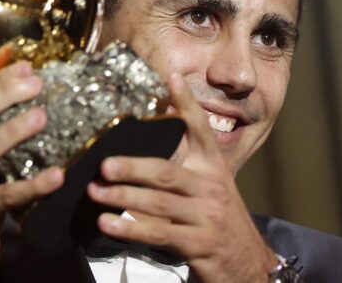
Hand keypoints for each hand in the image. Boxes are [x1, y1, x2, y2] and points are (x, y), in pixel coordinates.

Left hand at [87, 73, 277, 281]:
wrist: (247, 262)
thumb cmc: (218, 219)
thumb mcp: (209, 186)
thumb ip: (186, 162)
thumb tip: (153, 132)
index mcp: (213, 168)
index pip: (200, 130)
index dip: (186, 103)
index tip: (170, 78)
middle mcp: (211, 188)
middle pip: (167, 172)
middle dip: (133, 167)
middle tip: (104, 165)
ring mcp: (207, 217)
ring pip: (159, 204)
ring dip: (123, 198)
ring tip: (95, 192)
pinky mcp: (199, 244)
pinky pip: (159, 234)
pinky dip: (130, 229)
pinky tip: (107, 224)